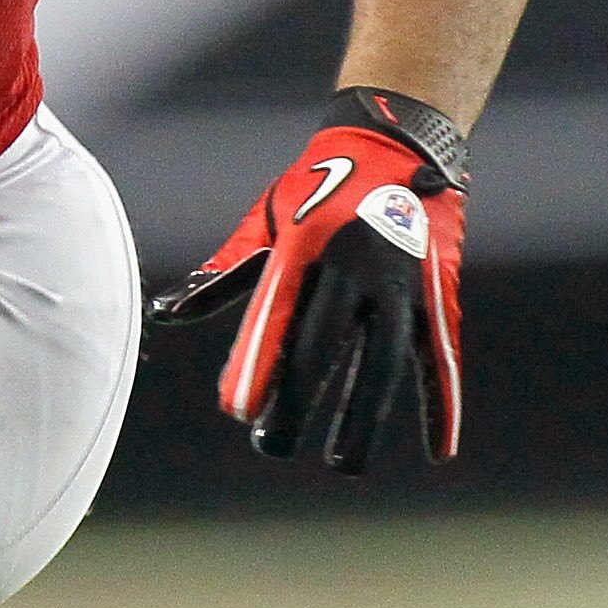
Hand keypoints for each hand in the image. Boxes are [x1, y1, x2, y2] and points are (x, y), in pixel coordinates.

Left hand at [150, 89, 466, 470]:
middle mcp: (353, 266)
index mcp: (303, 247)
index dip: (255, 364)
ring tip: (343, 465)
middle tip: (269, 447)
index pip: (274, 316)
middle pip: (322, 347)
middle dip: (295, 401)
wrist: (396, 142)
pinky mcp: (436, 295)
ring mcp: (400, 282)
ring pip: (383, 362)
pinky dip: (443, 402)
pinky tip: (437, 451)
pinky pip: (440, 355)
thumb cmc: (314, 188)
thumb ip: (223, 275)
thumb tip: (165, 313)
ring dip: (363, 418)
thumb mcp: (263, 220)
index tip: (236, 410)